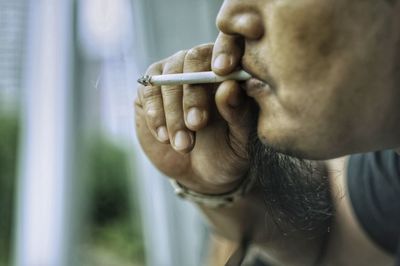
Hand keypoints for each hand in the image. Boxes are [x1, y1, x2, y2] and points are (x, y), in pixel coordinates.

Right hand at [135, 43, 253, 193]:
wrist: (201, 172)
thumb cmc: (228, 151)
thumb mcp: (241, 138)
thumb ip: (237, 112)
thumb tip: (228, 85)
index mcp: (230, 70)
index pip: (226, 46)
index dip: (223, 55)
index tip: (222, 75)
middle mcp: (199, 65)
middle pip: (191, 61)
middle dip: (192, 96)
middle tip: (196, 125)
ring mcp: (172, 75)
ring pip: (167, 78)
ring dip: (173, 113)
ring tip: (183, 145)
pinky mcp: (149, 91)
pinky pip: (148, 92)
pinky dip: (155, 115)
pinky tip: (164, 137)